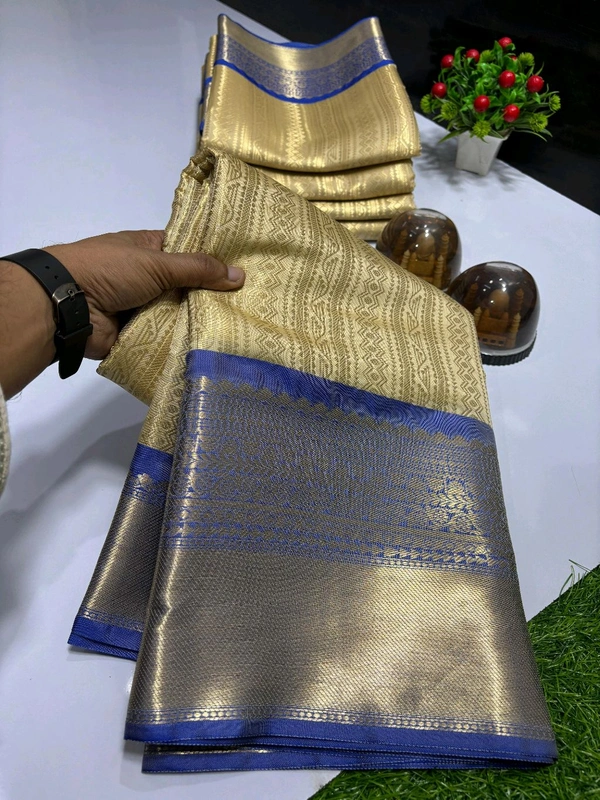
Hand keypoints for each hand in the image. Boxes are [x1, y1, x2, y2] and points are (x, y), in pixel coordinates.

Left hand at [0, 230, 243, 397]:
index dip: (213, 259)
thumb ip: (198, 269)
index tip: (245, 269)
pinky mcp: (138, 334)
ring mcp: (142, 307)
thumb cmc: (109, 270)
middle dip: (211, 295)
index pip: (187, 251)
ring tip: (241, 328)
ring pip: (178, 314)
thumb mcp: (157, 262)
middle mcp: (146, 277)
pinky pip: (166, 338)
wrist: (67, 306)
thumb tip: (240, 275)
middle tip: (251, 304)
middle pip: (186, 286)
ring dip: (199, 321)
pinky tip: (215, 347)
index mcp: (147, 249)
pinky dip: (183, 342)